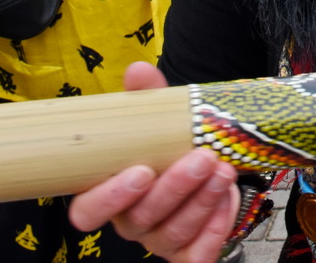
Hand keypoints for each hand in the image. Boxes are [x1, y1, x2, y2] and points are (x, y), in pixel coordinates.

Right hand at [69, 64, 237, 262]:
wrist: (207, 162)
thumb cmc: (170, 145)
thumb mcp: (159, 118)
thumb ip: (146, 97)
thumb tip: (139, 71)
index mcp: (111, 192)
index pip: (87, 211)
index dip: (109, 198)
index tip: (141, 170)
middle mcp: (131, 221)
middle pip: (141, 218)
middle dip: (175, 188)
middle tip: (202, 158)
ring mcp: (160, 238)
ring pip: (173, 233)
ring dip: (202, 201)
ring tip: (223, 169)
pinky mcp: (189, 251)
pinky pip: (199, 253)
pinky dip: (216, 227)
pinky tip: (228, 198)